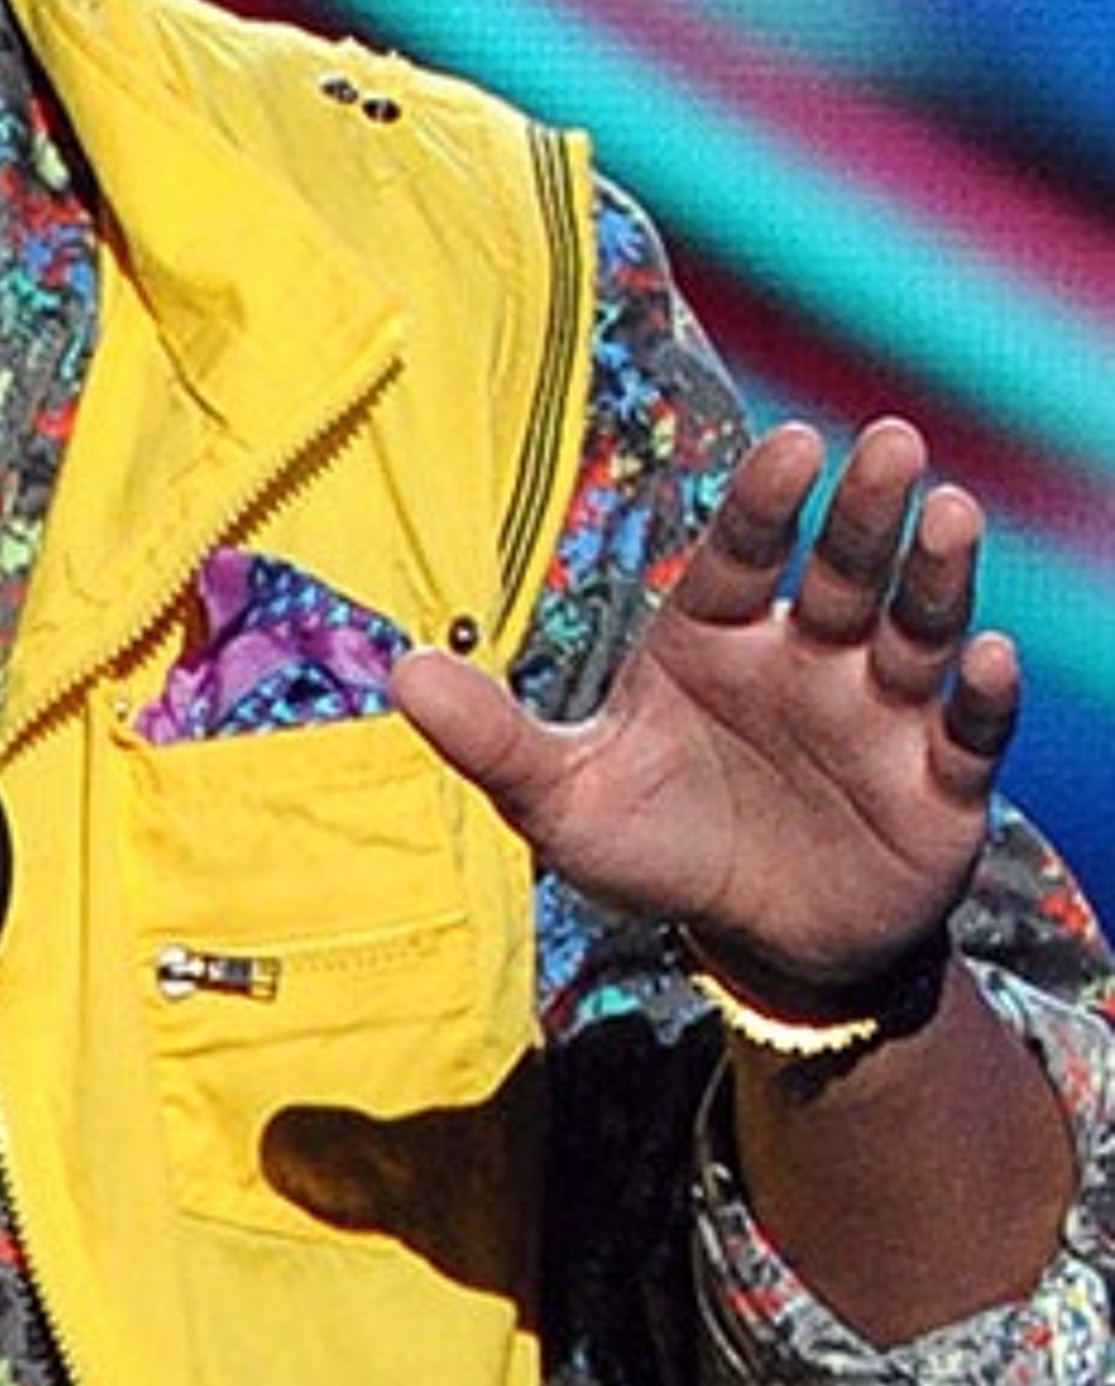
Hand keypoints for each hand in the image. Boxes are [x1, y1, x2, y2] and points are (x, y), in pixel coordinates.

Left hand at [391, 416, 1016, 1001]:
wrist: (754, 944)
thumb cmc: (655, 846)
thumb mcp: (563, 801)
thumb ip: (492, 738)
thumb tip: (398, 670)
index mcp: (710, 639)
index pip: (737, 551)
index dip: (764, 500)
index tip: (793, 442)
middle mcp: (802, 657)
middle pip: (839, 568)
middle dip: (863, 509)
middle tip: (890, 441)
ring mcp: (876, 715)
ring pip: (913, 628)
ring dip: (933, 573)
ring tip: (947, 510)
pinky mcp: (935, 787)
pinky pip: (965, 732)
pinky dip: (979, 696)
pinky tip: (986, 657)